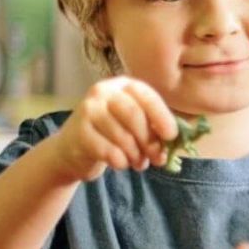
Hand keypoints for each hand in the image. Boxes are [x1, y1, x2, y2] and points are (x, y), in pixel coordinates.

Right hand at [49, 77, 178, 182]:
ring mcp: (88, 110)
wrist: (73, 147)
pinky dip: (121, 162)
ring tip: (138, 162)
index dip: (162, 117)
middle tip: (158, 159)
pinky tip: (121, 163)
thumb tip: (176, 140)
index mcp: (123, 85)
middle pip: (134, 116)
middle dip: (150, 141)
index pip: (146, 96)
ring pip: (123, 136)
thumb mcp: (136, 125)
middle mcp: (103, 92)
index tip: (171, 136)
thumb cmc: (112, 134)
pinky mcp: (79, 132)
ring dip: (137, 155)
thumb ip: (155, 127)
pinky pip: (109, 151)